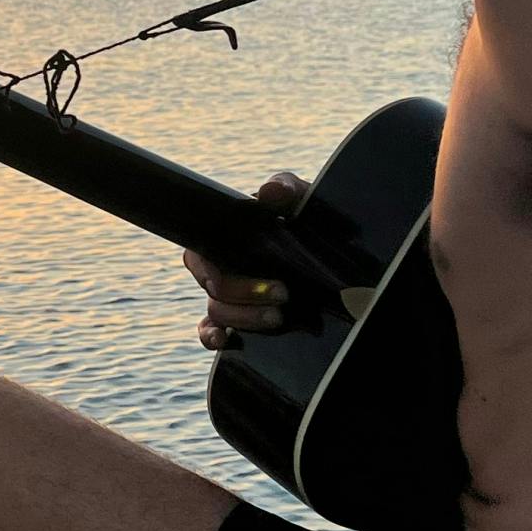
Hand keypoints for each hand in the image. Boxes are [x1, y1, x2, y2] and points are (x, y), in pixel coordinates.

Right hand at [186, 171, 305, 347]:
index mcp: (225, 236)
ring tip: (279, 317)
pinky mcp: (242, 315)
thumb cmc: (306, 215)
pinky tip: (224, 341)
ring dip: (244, 317)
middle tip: (284, 293)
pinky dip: (211, 336)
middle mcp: (222, 265)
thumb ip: (286, 189)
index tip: (237, 272)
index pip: (199, 254)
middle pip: (213, 288)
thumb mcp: (301, 198)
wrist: (332, 245)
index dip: (209, 270)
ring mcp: (232, 293)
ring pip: (217, 312)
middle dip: (245, 294)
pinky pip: (211, 329)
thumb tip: (268, 192)